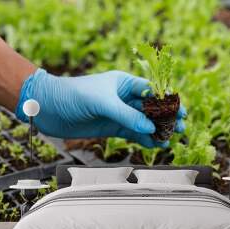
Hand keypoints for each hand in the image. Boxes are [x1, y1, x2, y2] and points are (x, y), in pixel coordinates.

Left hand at [15, 69, 185, 147]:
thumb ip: (127, 115)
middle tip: (181, 128)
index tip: (181, 110)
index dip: (167, 101)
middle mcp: (123, 98)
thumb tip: (150, 128)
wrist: (48, 108)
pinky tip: (154, 145)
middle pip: (150, 108)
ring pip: (143, 122)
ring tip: (170, 140)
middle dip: (166, 118)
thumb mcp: (103, 102)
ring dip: (156, 131)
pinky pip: (131, 133)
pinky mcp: (111, 127)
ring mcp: (118, 113)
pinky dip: (143, 139)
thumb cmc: (74, 95)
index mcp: (123, 83)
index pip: (151, 91)